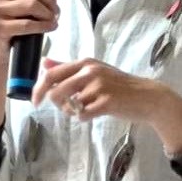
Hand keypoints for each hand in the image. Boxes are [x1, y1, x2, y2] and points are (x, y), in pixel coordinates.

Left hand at [33, 58, 181, 155]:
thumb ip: (68, 68)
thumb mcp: (94, 71)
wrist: (147, 96)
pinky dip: (85, 117)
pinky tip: (95, 113)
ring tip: (86, 109)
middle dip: (55, 104)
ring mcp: (99, 86)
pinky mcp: (106, 102)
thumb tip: (44, 63)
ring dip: (73, 111)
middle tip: (65, 109)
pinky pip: (82, 115)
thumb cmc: (119, 85)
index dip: (38, 89)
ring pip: (69, 105)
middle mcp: (90, 72)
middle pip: (55, 91)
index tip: (35, 101)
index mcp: (85, 63)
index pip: (51, 74)